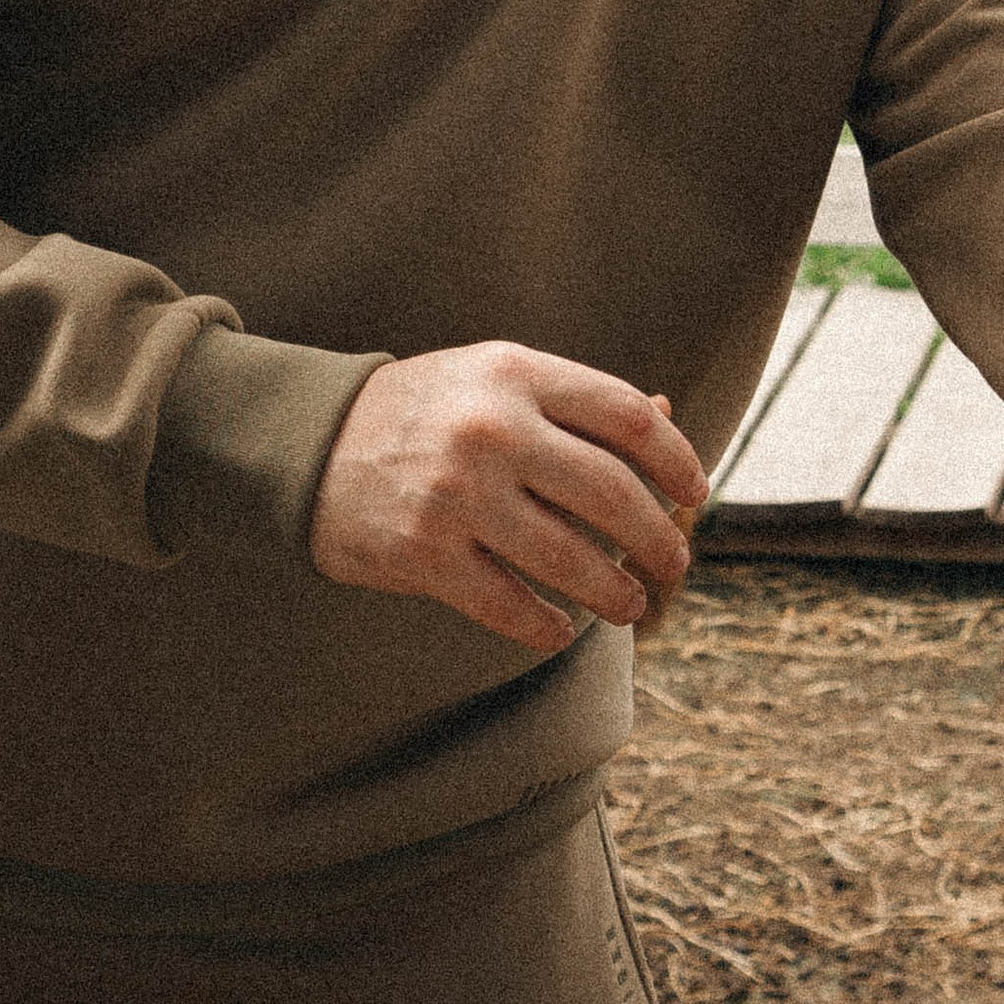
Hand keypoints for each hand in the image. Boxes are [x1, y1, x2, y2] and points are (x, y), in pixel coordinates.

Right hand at [309, 342, 708, 651]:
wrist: (308, 442)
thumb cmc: (424, 409)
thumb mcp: (496, 378)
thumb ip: (575, 401)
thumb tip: (666, 420)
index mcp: (515, 372)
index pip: (624, 416)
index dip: (675, 458)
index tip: (694, 492)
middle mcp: (491, 427)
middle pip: (610, 491)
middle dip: (657, 537)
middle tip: (676, 563)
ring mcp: (457, 493)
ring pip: (568, 557)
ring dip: (614, 592)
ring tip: (631, 605)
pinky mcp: (424, 553)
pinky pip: (507, 604)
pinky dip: (545, 626)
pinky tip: (561, 630)